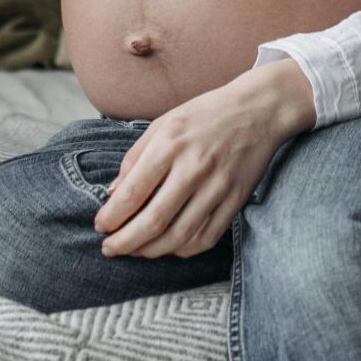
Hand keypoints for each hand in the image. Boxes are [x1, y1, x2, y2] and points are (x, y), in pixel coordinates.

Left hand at [93, 59, 314, 258]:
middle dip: (125, 242)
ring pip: (179, 236)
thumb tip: (113, 193)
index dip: (111, 216)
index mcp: (170, 144)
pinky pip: (206, 237)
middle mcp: (194, 167)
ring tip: (135, 251)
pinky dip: (183, 249)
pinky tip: (169, 247)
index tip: (100, 226)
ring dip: (151, 251)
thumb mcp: (164, 123)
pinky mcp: (236, 200)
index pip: (133, 192)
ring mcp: (218, 187)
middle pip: (153, 221)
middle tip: (110, 249)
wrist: (260, 109)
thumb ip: (136, 157)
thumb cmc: (206, 113)